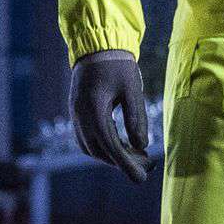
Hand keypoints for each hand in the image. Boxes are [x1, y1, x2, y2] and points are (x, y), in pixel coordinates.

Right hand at [69, 50, 153, 183]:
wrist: (96, 43)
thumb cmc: (117, 64)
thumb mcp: (132, 89)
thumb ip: (136, 118)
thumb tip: (141, 146)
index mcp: (93, 108)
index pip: (110, 146)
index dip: (127, 165)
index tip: (142, 179)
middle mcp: (80, 114)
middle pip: (100, 152)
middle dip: (123, 163)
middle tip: (147, 165)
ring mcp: (76, 114)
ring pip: (91, 149)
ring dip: (112, 157)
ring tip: (136, 156)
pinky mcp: (77, 113)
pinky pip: (87, 139)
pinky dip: (104, 148)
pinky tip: (122, 146)